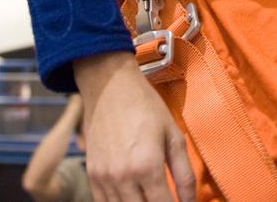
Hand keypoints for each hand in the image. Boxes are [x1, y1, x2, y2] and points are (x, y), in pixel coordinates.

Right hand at [75, 51, 196, 201]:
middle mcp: (123, 177)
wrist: (109, 86)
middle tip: (165, 199)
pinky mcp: (92, 174)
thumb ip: (184, 174)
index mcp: (147, 167)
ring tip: (150, 197)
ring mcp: (104, 178)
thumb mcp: (173, 135)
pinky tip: (132, 198)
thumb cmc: (145, 106)